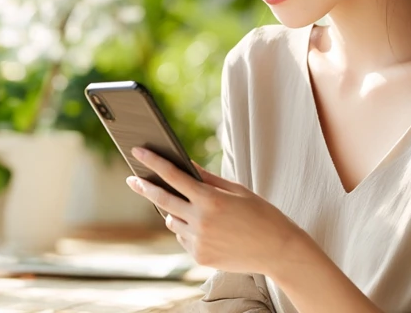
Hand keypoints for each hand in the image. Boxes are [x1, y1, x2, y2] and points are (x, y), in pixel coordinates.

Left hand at [126, 147, 302, 274]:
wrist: (278, 250)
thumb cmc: (260, 214)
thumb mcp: (236, 190)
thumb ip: (207, 179)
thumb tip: (186, 165)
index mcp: (211, 199)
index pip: (174, 176)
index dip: (153, 162)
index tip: (137, 152)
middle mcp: (201, 220)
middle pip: (163, 199)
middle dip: (145, 187)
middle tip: (132, 180)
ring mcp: (199, 241)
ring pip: (173, 221)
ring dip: (176, 213)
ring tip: (196, 211)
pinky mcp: (200, 257)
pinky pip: (183, 238)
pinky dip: (188, 231)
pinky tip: (209, 230)